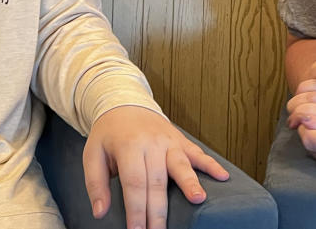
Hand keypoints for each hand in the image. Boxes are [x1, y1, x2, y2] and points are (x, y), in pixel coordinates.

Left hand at [83, 105, 229, 228]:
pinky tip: (223, 176)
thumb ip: (95, 183)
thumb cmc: (108, 134)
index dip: (136, 209)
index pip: (134, 182)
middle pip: (157, 180)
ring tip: (198, 199)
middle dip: (159, 210)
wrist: (125, 104)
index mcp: (127, 146)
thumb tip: (100, 212)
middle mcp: (151, 143)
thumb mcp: (92, 154)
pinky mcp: (180, 140)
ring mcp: (168, 140)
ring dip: (190, 182)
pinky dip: (211, 164)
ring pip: (180, 164)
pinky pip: (198, 152)